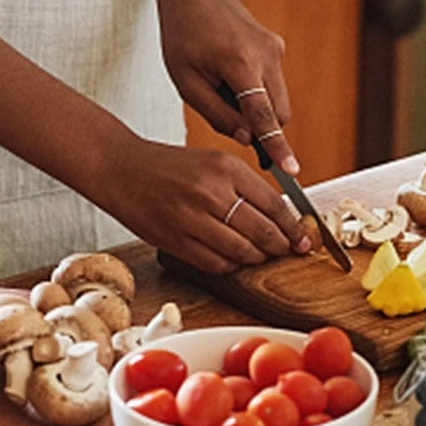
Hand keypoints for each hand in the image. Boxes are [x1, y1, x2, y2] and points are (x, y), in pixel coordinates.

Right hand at [102, 138, 310, 274]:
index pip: (275, 205)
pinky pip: (216, 262)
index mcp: (226, 168)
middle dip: (281, 246)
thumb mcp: (213, 161)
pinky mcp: (176, 241)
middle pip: (263, 231)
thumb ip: (245, 186)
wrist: (121, 169)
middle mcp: (211, 192)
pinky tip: (233, 257)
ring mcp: (192, 219)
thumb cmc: (169, 166)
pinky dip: (230, 264)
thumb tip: (281, 215)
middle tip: (288, 251)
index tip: (305, 239)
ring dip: (256, 258)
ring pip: (242, 251)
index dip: (294, 228)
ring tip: (259, 254)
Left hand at [162, 0, 299, 173]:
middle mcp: (265, 56)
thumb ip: (217, 114)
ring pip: (279, 101)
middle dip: (262, 127)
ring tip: (223, 87)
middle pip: (278, 113)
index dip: (277, 146)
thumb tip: (248, 139)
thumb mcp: (186, 82)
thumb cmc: (184, 35)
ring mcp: (275, 50)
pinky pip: (274, 85)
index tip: (291, 170)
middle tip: (229, 117)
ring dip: (258, 108)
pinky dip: (258, 92)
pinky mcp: (277, 48)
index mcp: (239, 64)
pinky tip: (231, 75)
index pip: (264, 116)